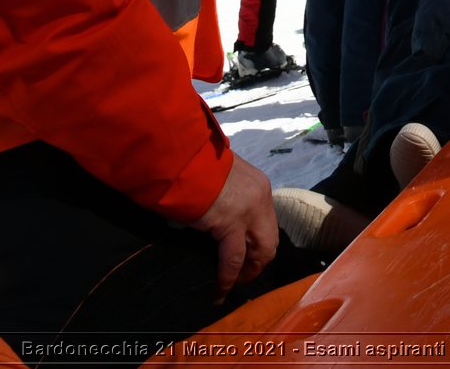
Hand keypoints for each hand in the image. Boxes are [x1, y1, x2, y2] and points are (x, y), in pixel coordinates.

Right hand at [189, 154, 278, 296]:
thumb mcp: (223, 178)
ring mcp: (249, 210)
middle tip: (243, 277)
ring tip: (233, 286)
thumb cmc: (193, 168)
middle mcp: (261, 197)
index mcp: (260, 186)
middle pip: (270, 240)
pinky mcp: (230, 222)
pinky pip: (233, 259)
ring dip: (248, 272)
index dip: (260, 244)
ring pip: (261, 251)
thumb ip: (231, 196)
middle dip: (258, 263)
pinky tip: (220, 291)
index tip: (249, 258)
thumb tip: (224, 221)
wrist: (179, 159)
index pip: (268, 222)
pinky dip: (228, 278)